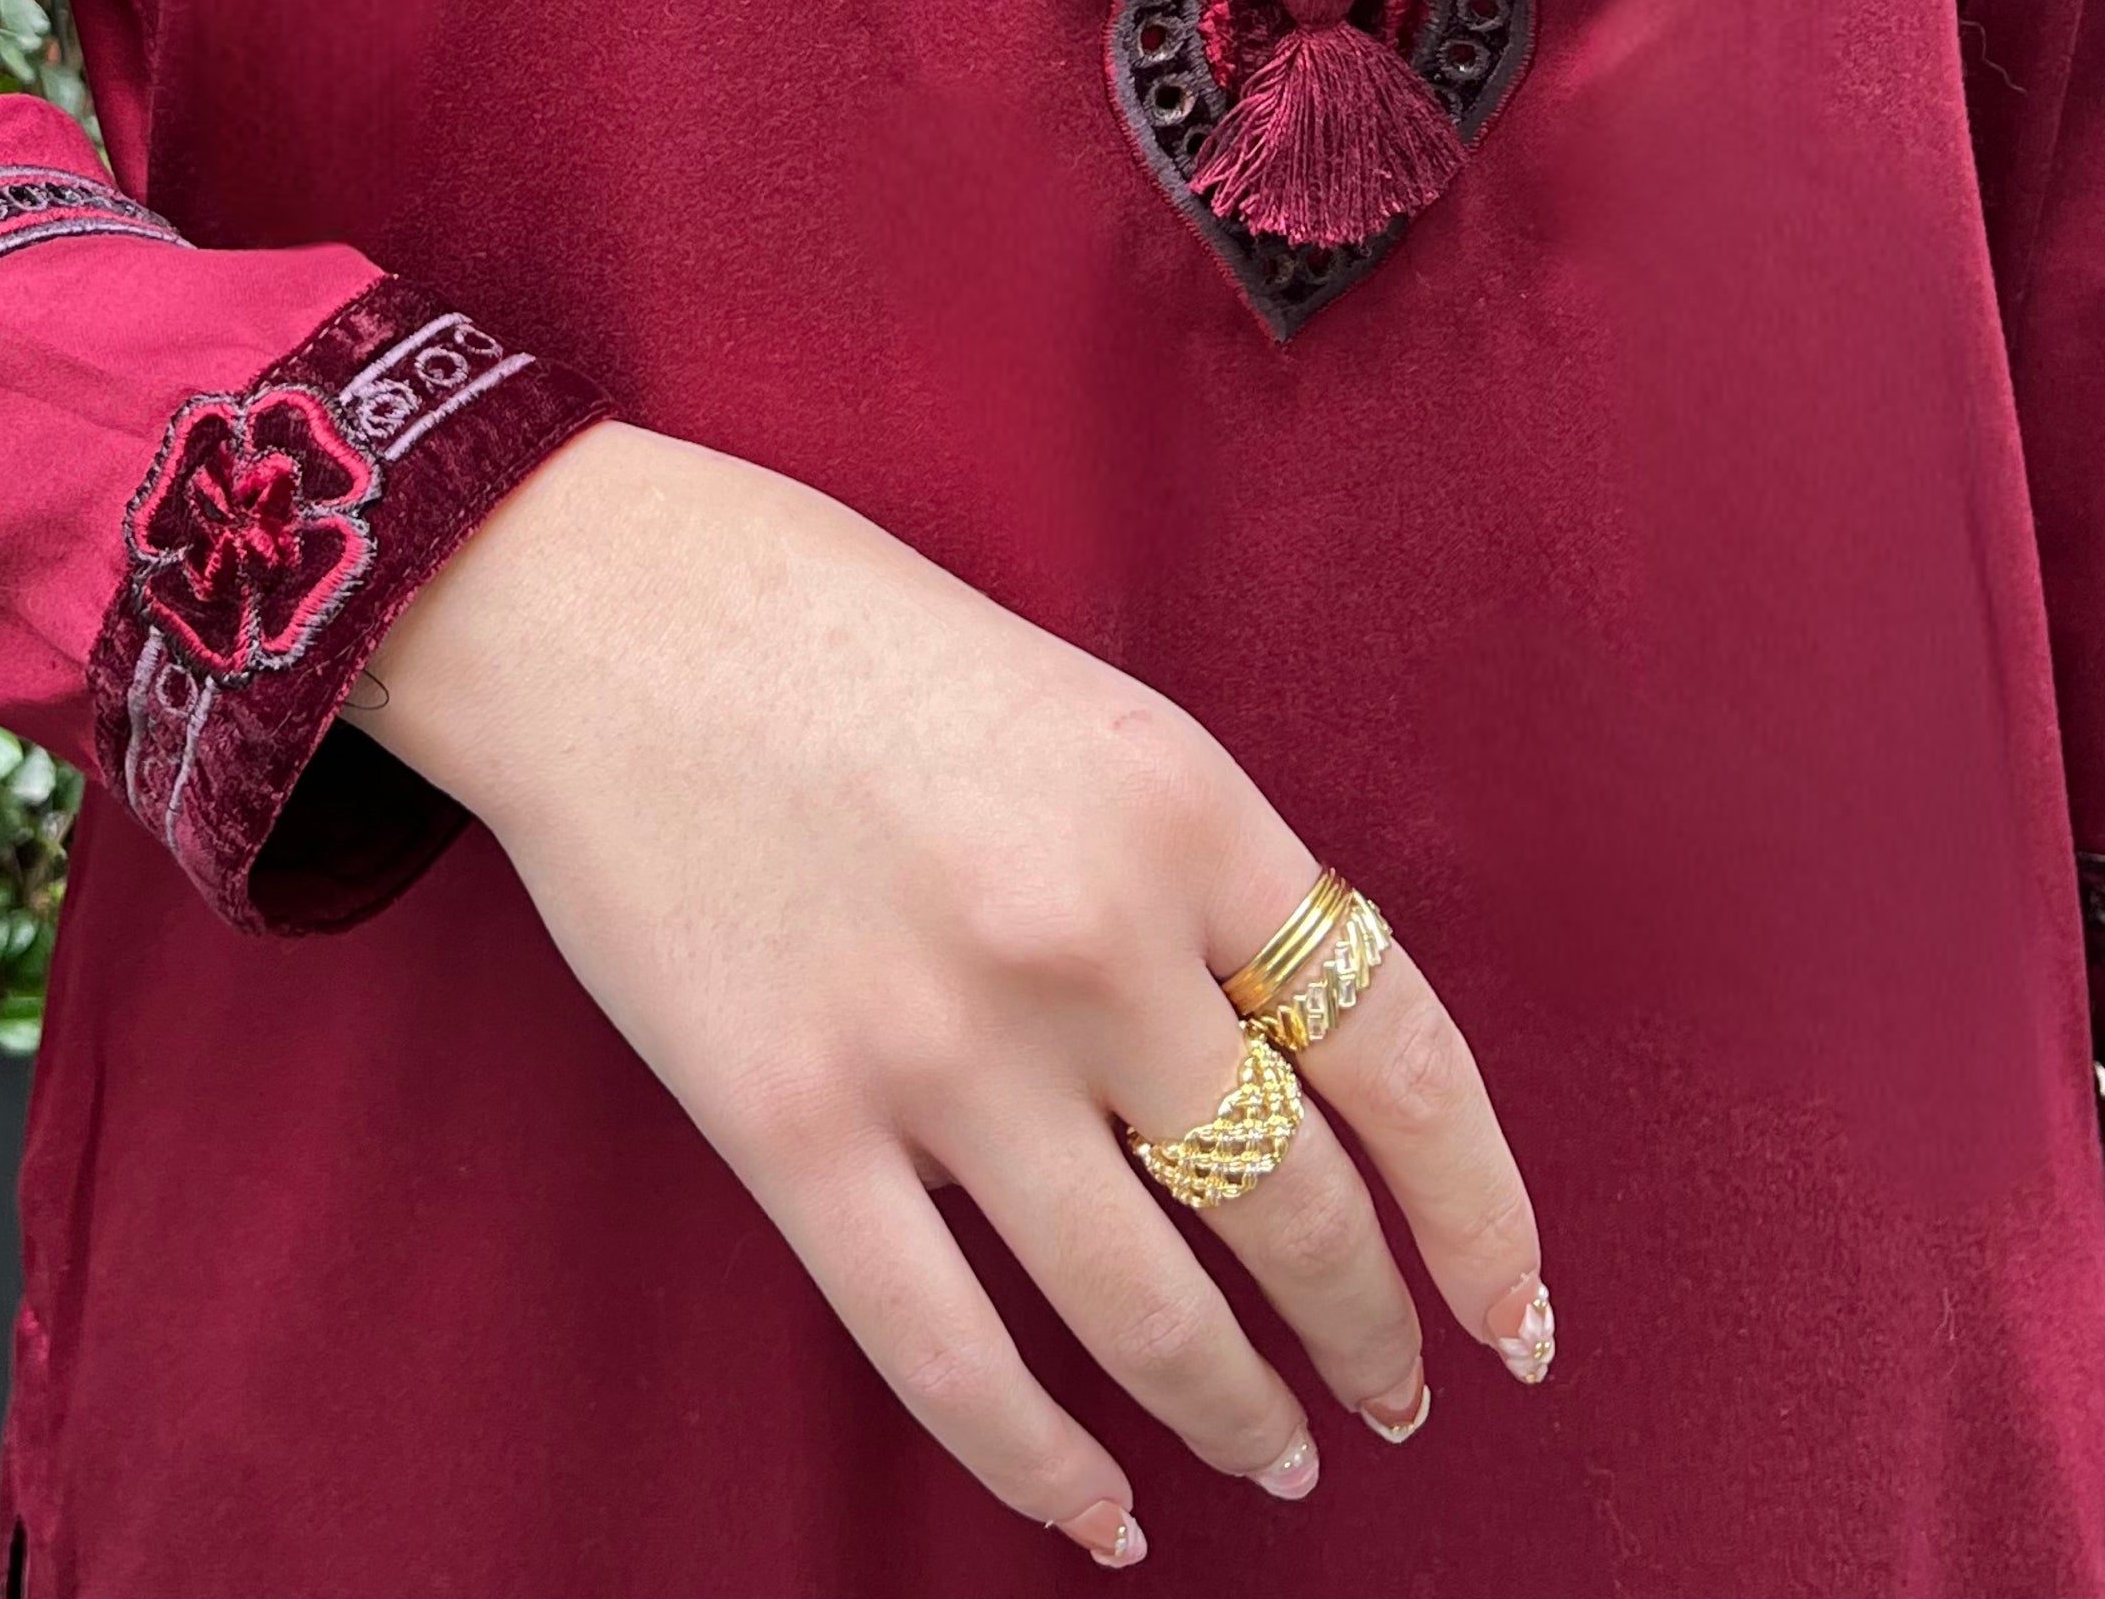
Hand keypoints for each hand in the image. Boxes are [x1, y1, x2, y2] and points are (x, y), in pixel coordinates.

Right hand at [364, 421, 1547, 1568]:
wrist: (605, 609)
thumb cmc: (844, 633)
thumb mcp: (1083, 709)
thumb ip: (1194, 878)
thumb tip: (1300, 1074)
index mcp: (1183, 807)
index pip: (1402, 1059)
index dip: (1481, 1215)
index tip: (1511, 1309)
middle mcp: (1088, 939)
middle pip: (1294, 1205)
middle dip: (1367, 1331)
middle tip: (1393, 1394)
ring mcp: (939, 1047)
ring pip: (1148, 1310)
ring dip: (1235, 1407)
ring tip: (1273, 1449)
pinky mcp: (795, 1129)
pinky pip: (953, 1355)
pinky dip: (1046, 1466)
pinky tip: (1102, 1511)